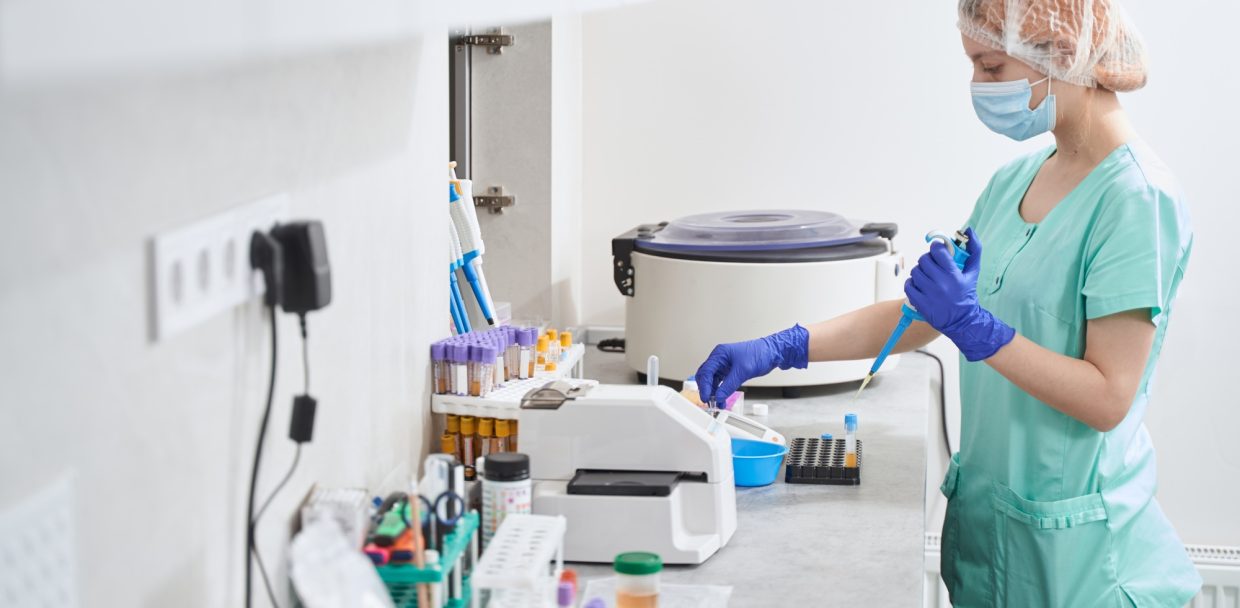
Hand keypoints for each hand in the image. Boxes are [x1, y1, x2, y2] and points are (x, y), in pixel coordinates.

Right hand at [694, 325, 808, 403]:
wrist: (773, 353)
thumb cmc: (760, 354)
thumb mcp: (743, 371)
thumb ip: (729, 385)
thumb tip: (719, 397)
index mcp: (720, 354)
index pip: (706, 371)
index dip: (704, 386)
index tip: (706, 397)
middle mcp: (719, 359)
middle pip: (705, 376)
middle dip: (706, 389)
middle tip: (709, 401)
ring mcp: (724, 365)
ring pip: (712, 380)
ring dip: (713, 392)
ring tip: (717, 403)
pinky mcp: (730, 371)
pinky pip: (721, 382)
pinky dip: (720, 391)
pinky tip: (722, 399)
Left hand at [904, 228, 1014, 360]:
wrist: (962, 321)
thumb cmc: (967, 295)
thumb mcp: (973, 272)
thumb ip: (974, 250)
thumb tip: (970, 231)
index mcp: (954, 274)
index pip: (937, 251)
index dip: (936, 248)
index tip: (938, 251)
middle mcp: (941, 284)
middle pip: (924, 260)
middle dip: (927, 260)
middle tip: (932, 266)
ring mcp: (929, 294)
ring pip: (915, 272)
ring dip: (919, 272)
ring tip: (927, 277)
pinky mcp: (920, 303)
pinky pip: (908, 285)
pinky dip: (912, 284)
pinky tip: (920, 286)